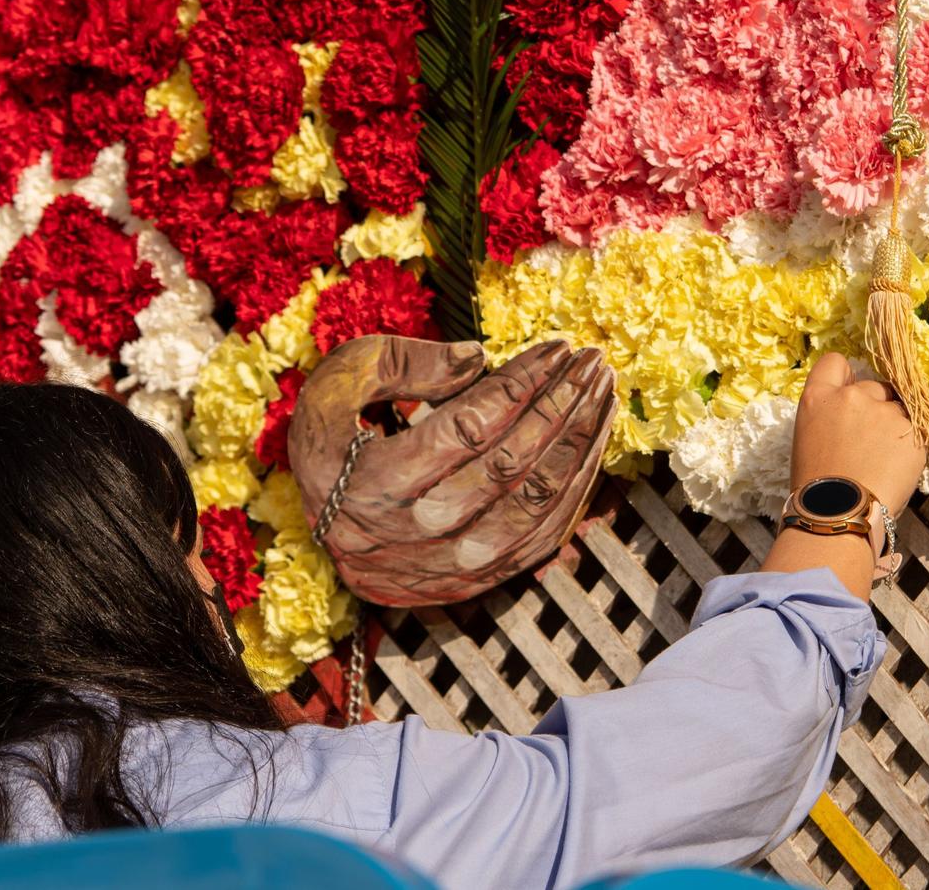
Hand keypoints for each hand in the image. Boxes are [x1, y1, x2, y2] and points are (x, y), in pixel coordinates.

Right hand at [287, 335, 615, 606]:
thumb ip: (400, 363)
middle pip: (510, 465)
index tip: (557, 348)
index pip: (468, 426)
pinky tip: (592, 443)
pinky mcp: (477, 580)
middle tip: (592, 361)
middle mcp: (417, 533)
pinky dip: (576, 489)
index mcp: (377, 483)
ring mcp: (451, 565)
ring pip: (535, 505)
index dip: (521, 383)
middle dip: (562, 405)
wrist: (325, 533)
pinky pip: (543, 538)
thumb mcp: (336, 387)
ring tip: (603, 393)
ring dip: (580, 445)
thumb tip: (478, 357)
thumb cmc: (335, 446)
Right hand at [791, 351, 924, 517]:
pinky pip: (918, 431)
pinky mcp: (913, 432)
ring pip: (900, 409)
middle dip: (876, 407)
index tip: (850, 395)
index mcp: (818, 398)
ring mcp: (885, 412)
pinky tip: (898, 468)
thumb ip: (830, 417)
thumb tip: (852, 418)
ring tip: (886, 460)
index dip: (846, 378)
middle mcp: (851, 396)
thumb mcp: (809, 440)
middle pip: (873, 386)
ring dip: (897, 427)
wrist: (840, 515)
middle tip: (871, 441)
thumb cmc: (817, 489)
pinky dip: (912, 446)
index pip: (835, 363)